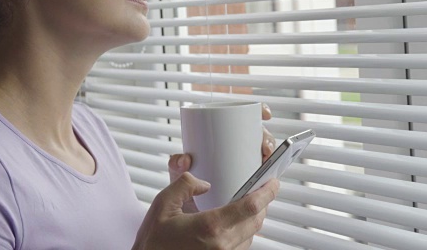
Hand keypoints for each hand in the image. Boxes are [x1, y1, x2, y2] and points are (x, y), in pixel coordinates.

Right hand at [132, 172, 278, 249]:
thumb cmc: (153, 241)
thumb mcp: (163, 204)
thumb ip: (185, 185)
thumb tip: (203, 183)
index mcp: (210, 227)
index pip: (251, 206)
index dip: (267, 192)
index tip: (273, 182)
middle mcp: (221, 245)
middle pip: (256, 221)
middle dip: (263, 204)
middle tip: (264, 189)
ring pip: (251, 235)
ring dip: (254, 219)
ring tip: (250, 204)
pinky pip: (241, 247)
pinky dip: (244, 233)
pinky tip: (236, 223)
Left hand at [169, 103, 276, 212]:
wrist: (184, 216)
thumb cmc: (182, 188)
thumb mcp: (178, 174)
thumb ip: (176, 165)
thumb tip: (185, 160)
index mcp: (223, 139)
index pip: (247, 119)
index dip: (260, 112)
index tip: (265, 114)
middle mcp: (237, 151)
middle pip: (260, 138)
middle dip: (267, 140)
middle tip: (265, 148)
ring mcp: (245, 169)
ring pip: (265, 160)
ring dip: (272, 160)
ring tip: (267, 164)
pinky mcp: (250, 189)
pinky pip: (265, 184)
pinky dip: (270, 183)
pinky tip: (270, 184)